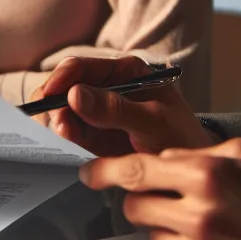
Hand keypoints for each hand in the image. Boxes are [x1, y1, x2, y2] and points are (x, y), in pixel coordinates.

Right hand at [31, 56, 215, 155]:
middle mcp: (107, 88)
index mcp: (125, 72)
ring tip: (64, 138)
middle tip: (57, 126)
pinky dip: (62, 141)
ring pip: (63, 113)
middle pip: (65, 88)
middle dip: (54, 105)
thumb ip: (116, 109)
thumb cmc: (182, 137)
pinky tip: (65, 147)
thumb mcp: (153, 121)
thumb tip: (75, 95)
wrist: (193, 172)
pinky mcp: (94, 137)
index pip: (82, 67)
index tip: (47, 97)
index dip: (60, 80)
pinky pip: (70, 135)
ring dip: (56, 125)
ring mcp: (98, 113)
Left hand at [78, 137, 240, 239]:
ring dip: (168, 226)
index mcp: (207, 176)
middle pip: (135, 205)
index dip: (104, 170)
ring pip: (154, 235)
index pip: (135, 170)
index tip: (88, 172)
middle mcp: (199, 216)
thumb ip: (199, 155)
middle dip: (142, 197)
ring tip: (209, 223)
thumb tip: (162, 161)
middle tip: (165, 196)